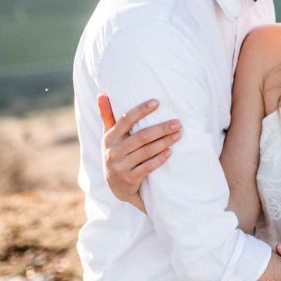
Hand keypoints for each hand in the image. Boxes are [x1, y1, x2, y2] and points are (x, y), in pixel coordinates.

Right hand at [98, 94, 181, 211]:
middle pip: (141, 136)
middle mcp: (113, 151)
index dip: (141, 111)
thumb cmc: (116, 153)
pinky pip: (148, 167)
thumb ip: (107, 116)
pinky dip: (159, 159)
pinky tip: (170, 152)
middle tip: (177, 123)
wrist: (116, 186)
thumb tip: (101, 95)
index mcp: (110, 137)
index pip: (125, 120)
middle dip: (161, 128)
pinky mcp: (129, 179)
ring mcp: (121, 166)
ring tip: (178, 134)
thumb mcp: (109, 137)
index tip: (157, 102)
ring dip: (165, 142)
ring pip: (146, 151)